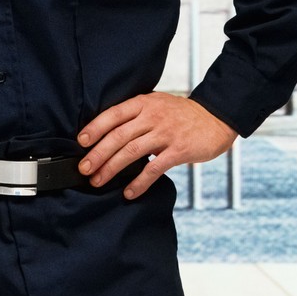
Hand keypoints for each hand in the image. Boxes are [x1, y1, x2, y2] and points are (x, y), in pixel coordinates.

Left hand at [76, 94, 236, 199]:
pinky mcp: (179, 150)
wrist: (216, 119)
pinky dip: (139, 182)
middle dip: (98, 154)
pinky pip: (154, 168)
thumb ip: (135, 115)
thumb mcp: (156, 105)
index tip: (81, 142)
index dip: (95, 128)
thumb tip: (106, 133)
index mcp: (144, 103)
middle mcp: (153, 116)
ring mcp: (166, 133)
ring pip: (132, 151)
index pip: (114, 114)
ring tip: (98, 181)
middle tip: (83, 168)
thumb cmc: (181, 115)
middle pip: (119, 135)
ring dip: (112, 168)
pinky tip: (128, 192)